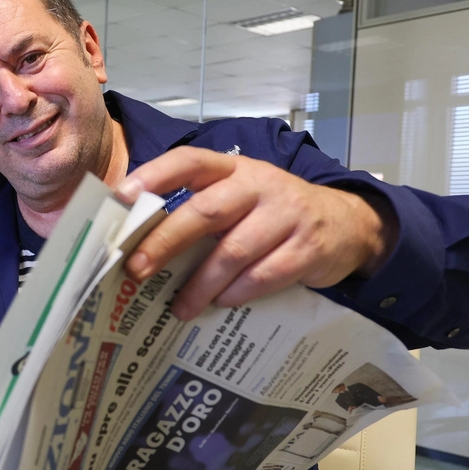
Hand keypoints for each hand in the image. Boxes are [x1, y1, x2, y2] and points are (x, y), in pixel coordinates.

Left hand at [116, 147, 396, 320]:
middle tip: (136, 269)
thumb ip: (198, 212)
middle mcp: (259, 185)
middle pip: (206, 210)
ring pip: (234, 250)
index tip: (120, 198)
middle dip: (166, 241)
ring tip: (180, 307)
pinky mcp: (309, 247)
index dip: (154, 176)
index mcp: (233, 169)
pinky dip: (239, 292)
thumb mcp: (240, 199)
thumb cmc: (274, 215)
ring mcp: (287, 214)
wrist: (348, 225)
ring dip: (201, 283)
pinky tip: (221, 304)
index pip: (189, 162)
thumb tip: (135, 243)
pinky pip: (265, 274)